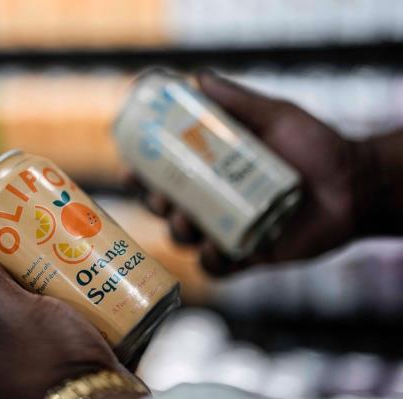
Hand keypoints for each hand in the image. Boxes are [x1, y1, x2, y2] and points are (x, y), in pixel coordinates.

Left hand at [0, 251, 138, 398]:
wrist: (96, 396)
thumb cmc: (50, 354)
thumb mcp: (10, 311)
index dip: (1, 265)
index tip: (21, 243)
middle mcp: (11, 353)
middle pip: (21, 298)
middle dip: (36, 273)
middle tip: (55, 250)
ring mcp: (43, 357)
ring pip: (51, 310)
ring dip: (64, 290)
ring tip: (80, 268)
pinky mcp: (74, 358)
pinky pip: (75, 324)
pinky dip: (84, 309)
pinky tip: (97, 294)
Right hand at [129, 71, 372, 275]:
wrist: (356, 183)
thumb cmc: (315, 146)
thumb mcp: (275, 117)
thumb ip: (238, 101)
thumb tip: (198, 78)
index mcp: (213, 171)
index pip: (168, 175)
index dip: (144, 176)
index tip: (133, 169)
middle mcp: (215, 202)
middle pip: (169, 208)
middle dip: (156, 205)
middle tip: (162, 197)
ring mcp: (230, 230)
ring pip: (187, 239)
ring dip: (178, 232)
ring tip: (187, 220)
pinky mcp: (249, 256)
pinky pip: (218, 269)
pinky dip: (210, 262)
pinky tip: (213, 248)